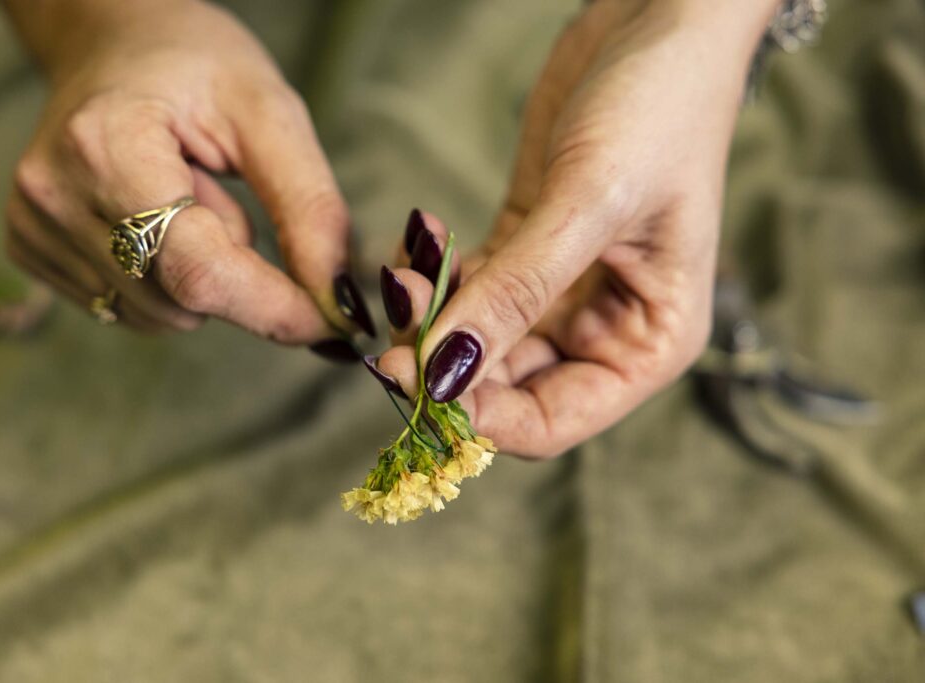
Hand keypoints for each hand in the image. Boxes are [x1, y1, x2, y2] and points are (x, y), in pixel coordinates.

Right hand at [3, 0, 372, 343]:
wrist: (115, 43)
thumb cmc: (196, 65)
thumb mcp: (270, 114)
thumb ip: (309, 208)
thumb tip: (333, 300)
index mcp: (107, 146)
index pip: (199, 270)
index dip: (272, 307)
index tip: (328, 319)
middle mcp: (55, 196)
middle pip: (183, 300)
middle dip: (237, 273)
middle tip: (224, 193)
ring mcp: (32, 227)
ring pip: (162, 315)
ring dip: (202, 274)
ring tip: (186, 197)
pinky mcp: (30, 249)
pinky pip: (131, 310)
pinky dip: (166, 280)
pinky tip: (156, 218)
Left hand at [375, 0, 776, 456]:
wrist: (660, 18)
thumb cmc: (660, 110)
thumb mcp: (589, 205)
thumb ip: (516, 295)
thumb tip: (444, 375)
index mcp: (648, 344)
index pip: (553, 421)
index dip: (482, 418)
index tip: (417, 388)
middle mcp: (606, 330)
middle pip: (507, 386)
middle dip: (445, 365)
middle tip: (390, 341)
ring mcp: (564, 291)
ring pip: (479, 338)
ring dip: (433, 319)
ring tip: (401, 276)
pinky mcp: (528, 248)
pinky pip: (470, 286)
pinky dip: (436, 276)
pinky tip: (415, 245)